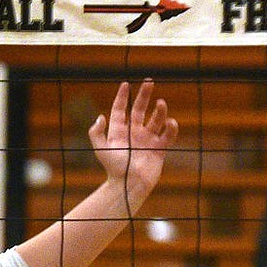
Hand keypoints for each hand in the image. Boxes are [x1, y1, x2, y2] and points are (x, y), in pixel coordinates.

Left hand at [89, 80, 178, 210]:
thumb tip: (101, 116)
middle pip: (139, 109)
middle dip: (144, 96)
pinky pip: (167, 134)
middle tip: (149, 82)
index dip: (122, 97)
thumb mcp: (100, 149)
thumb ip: (96, 132)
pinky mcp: (159, 148)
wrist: (129, 185)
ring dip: (159, 111)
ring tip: (161, 103)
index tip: (126, 84)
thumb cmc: (113, 168)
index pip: (120, 110)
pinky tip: (170, 122)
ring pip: (155, 119)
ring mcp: (147, 140)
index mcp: (118, 131)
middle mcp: (133, 133)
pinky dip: (170, 128)